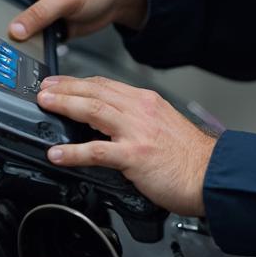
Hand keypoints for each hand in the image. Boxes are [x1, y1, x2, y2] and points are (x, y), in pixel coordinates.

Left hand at [37, 75, 216, 216]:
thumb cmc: (190, 156)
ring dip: (65, 106)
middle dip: (65, 88)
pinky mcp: (135, 156)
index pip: (106, 85)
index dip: (79, 82)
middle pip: (95, 91)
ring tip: (45, 105)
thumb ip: (138, 120)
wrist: (211, 173)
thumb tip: (112, 124)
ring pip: (93, 110)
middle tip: (43, 89)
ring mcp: (137, 132)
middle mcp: (140, 110)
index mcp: (146, 102)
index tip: (60, 83)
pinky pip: (97, 151)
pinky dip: (73, 152)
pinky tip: (57, 154)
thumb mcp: (163, 125)